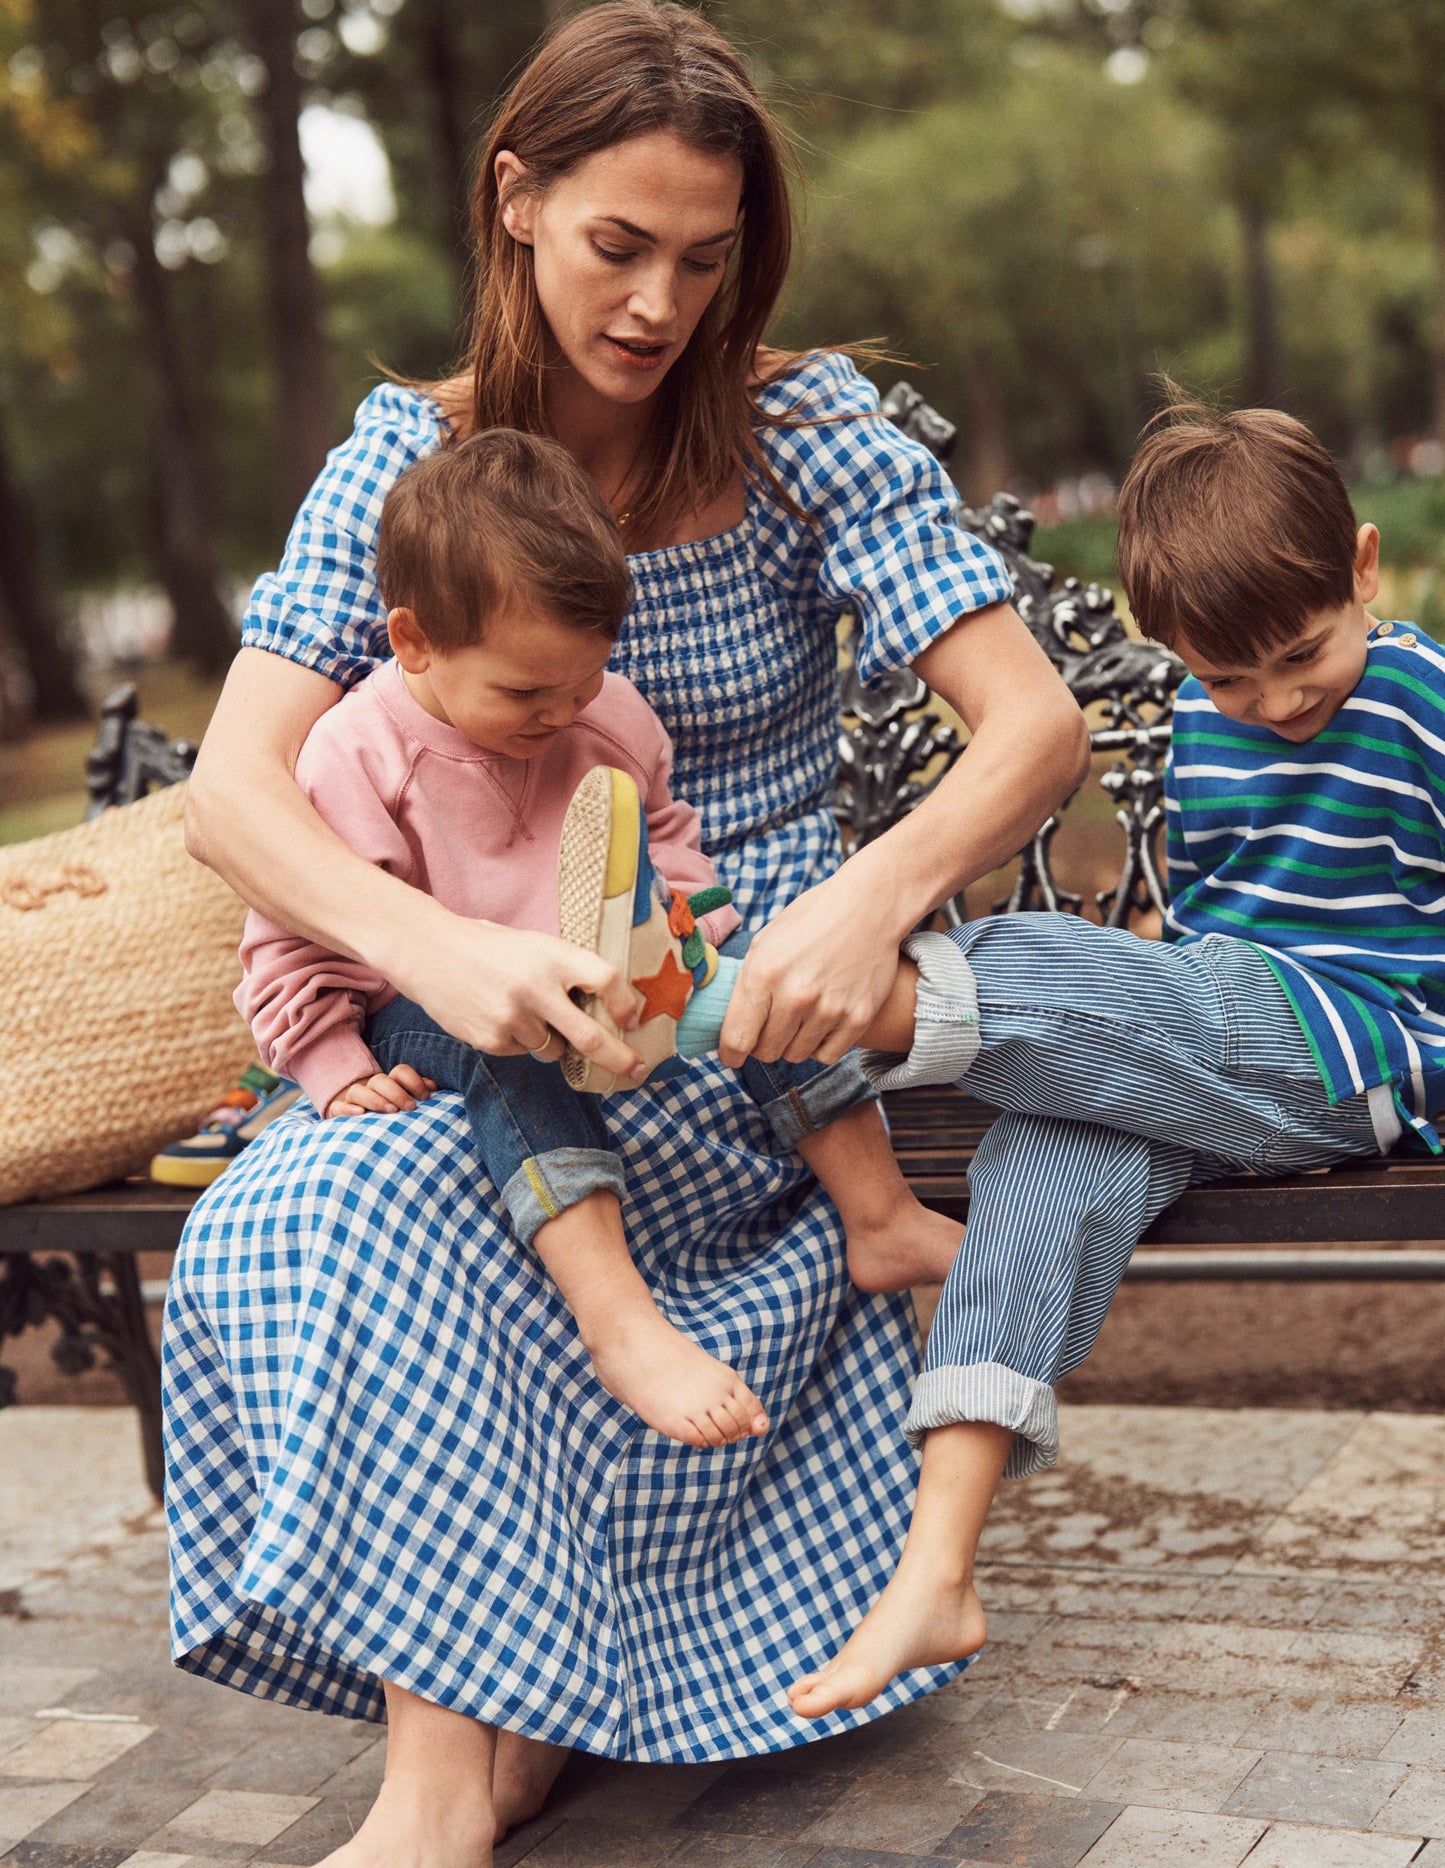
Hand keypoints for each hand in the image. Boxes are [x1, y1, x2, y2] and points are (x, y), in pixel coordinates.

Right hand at [326, 1063, 435, 1117]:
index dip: (414, 1081)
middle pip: (380, 1080)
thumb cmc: (394, 1115)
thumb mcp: (409, 1104)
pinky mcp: (338, 1112)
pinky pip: (338, 1107)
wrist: (362, 1129)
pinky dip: (348, 1109)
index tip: (426, 1097)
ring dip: (375, 1099)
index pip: (400, 1072)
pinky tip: (361, 1113)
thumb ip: (421, 1094)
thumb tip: (433, 1086)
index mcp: (391, 1083)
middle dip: (396, 1092)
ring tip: (391, 1111)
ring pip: (357, 1091)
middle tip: (410, 1107)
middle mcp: (371, 1088)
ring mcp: (353, 1100)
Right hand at [399, 913, 646, 1080]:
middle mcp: (535, 988)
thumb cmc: (490, 948)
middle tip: (637, 1071)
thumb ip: (566, 970)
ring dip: (552, 1040)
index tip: (632, 1020)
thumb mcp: (534, 945)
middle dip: (620, 1059)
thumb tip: (610, 1005)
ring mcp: (512, 1018)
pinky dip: (520, 1041)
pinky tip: (499, 1016)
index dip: (626, 1003)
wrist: (429, 953)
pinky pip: (523, 1052)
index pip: (606, 980)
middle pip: (591, 1037)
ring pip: (554, 1049)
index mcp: (552, 956)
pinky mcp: (491, 1040)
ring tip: (524, 1010)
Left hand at [719, 870, 901, 1067]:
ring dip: (792, 1043)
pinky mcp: (858, 1017)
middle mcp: (796, 996)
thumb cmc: (811, 920)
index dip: (730, 1053)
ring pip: (795, 1056)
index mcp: (764, 974)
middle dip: (762, 1044)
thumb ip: (746, 983)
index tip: (733, 1054)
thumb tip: (728, 1022)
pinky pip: (827, 1056)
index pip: (737, 1039)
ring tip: (800, 1016)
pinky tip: (820, 1024)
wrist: (868, 906)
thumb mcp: (765, 941)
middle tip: (770, 1026)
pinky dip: (820, 1046)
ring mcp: (829, 1009)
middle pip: (766, 1052)